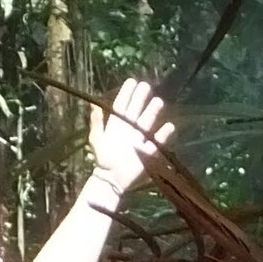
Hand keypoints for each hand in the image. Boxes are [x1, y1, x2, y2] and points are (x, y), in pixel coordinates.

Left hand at [89, 78, 170, 192]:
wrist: (111, 179)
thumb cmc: (102, 159)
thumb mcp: (96, 138)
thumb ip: (96, 121)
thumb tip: (93, 103)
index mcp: (116, 125)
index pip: (123, 105)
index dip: (127, 93)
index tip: (132, 81)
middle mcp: (129, 130)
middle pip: (137, 111)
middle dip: (141, 98)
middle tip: (146, 86)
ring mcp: (139, 140)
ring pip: (148, 122)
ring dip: (153, 112)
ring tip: (158, 102)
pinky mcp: (148, 152)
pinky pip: (158, 141)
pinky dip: (164, 135)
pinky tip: (169, 126)